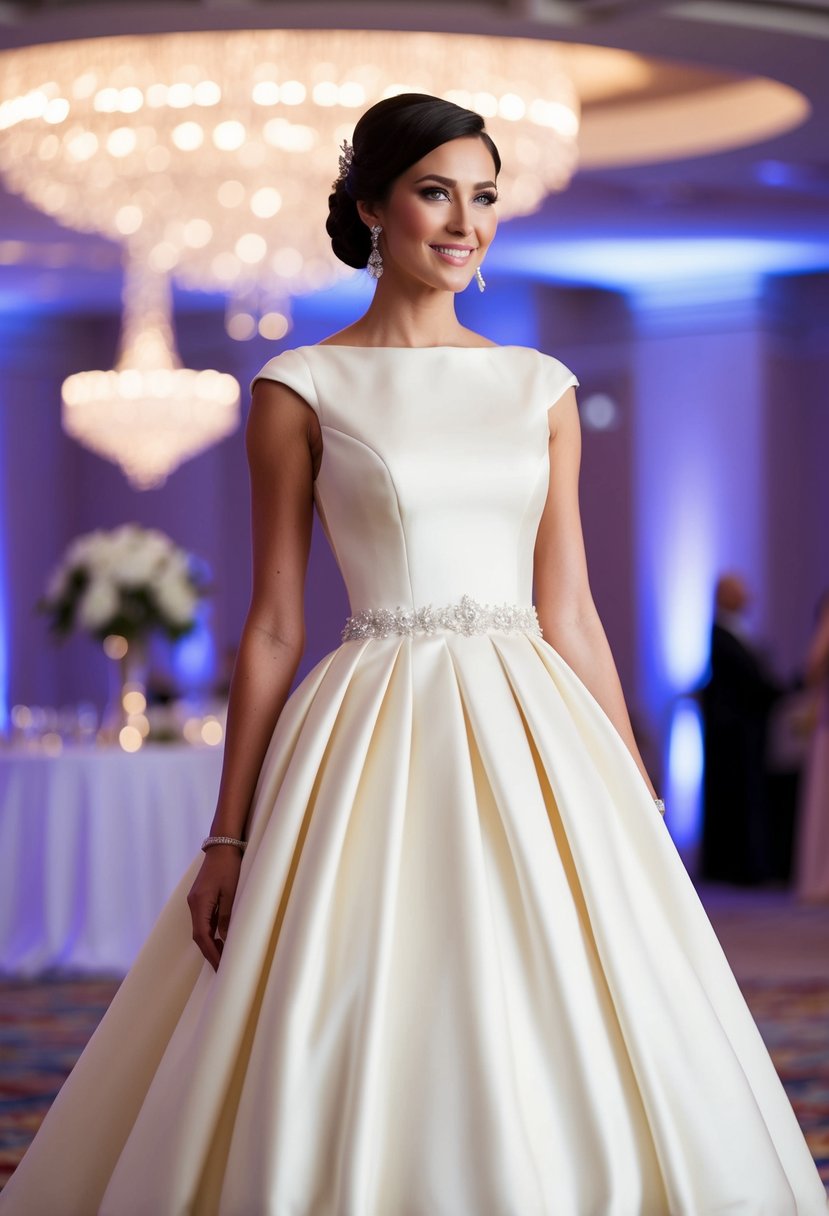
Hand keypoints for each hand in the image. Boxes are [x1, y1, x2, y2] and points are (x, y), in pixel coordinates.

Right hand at [187, 846, 242, 969]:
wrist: (222, 845)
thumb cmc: (229, 866)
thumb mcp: (231, 891)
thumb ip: (227, 915)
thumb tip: (225, 938)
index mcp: (199, 903)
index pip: (202, 936)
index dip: (211, 954)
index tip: (221, 967)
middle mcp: (193, 903)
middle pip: (199, 935)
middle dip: (210, 952)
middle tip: (223, 967)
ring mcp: (195, 900)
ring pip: (201, 928)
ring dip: (211, 943)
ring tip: (224, 956)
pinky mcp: (200, 897)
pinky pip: (203, 920)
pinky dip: (211, 932)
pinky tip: (221, 938)